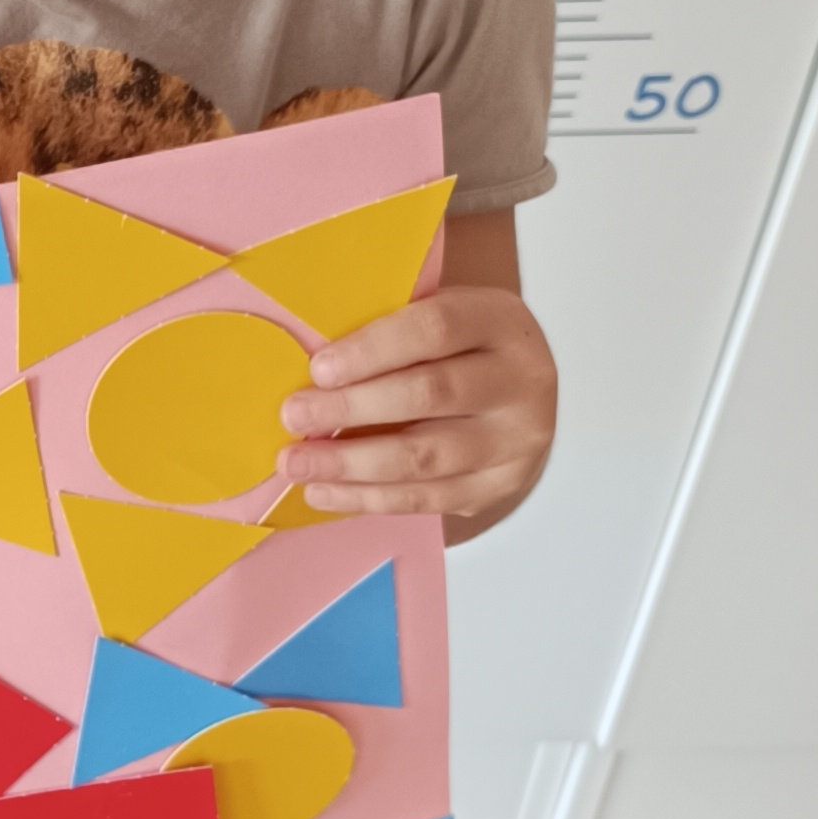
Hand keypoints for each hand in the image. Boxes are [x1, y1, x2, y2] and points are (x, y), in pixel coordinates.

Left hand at [278, 283, 556, 524]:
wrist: (522, 398)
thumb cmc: (462, 350)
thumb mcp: (444, 320)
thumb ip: (393, 336)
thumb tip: (312, 372)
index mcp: (500, 322)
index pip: (436, 329)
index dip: (374, 349)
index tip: (319, 368)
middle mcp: (520, 380)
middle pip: (430, 395)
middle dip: (352, 408)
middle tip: (294, 416)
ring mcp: (515, 440)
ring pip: (426, 457)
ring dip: (351, 463)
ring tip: (296, 464)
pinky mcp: (499, 486)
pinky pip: (426, 498)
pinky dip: (368, 498)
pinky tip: (324, 491)